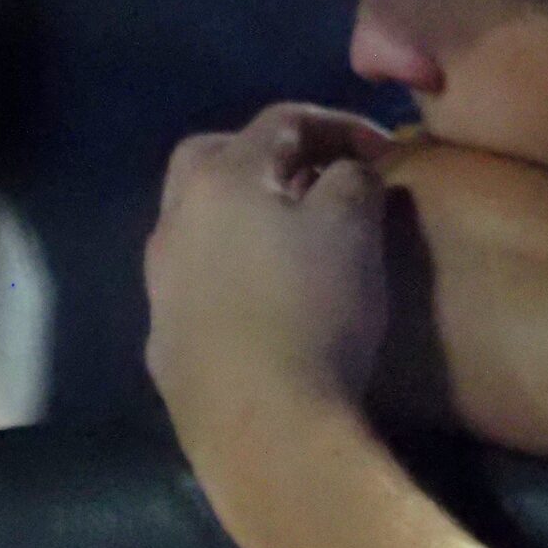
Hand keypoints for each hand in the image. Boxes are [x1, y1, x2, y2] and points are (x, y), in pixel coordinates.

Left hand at [145, 104, 396, 446]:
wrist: (263, 426)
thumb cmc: (314, 310)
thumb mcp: (354, 227)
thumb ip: (353, 178)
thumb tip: (345, 171)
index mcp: (221, 178)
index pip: (281, 121)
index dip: (340, 124)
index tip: (387, 151)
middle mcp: (176, 220)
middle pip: (215, 157)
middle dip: (270, 156)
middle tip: (321, 177)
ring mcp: (161, 283)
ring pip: (199, 222)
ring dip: (245, 215)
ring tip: (295, 238)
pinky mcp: (165, 339)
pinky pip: (199, 281)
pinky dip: (233, 271)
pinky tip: (267, 299)